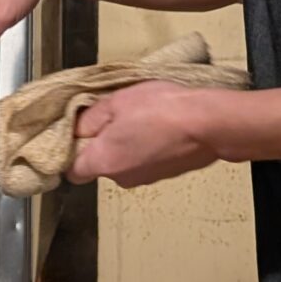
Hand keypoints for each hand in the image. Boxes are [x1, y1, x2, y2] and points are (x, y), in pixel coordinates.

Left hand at [69, 81, 219, 187]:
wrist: (208, 124)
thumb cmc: (161, 110)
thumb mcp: (116, 102)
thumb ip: (89, 118)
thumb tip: (79, 129)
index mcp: (102, 162)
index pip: (72, 171)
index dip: (74, 151)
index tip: (83, 131)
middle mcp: (121, 178)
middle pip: (100, 165)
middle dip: (104, 144)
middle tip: (117, 117)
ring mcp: (147, 179)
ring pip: (125, 163)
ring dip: (129, 144)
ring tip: (145, 119)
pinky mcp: (167, 175)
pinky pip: (147, 162)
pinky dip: (150, 148)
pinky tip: (162, 128)